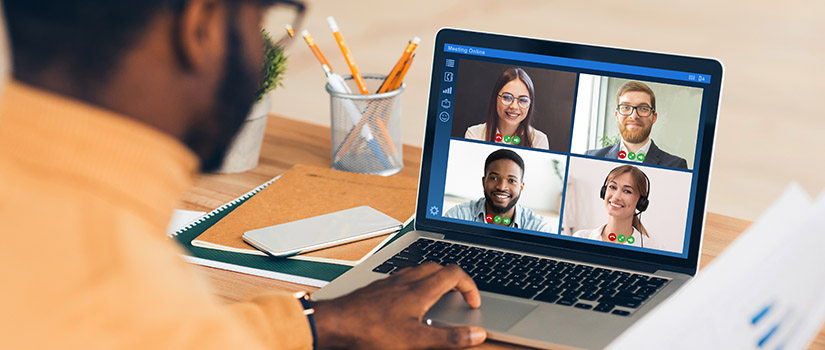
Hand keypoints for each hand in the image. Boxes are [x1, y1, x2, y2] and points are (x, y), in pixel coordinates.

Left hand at [311, 263, 486, 348]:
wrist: (337, 323)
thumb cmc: (372, 331)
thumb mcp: (417, 340)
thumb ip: (449, 338)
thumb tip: (476, 334)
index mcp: (421, 290)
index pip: (455, 274)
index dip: (470, 287)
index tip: (474, 303)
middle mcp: (407, 280)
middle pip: (439, 267)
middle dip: (455, 279)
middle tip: (460, 295)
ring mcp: (391, 281)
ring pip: (420, 269)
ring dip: (435, 278)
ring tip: (439, 295)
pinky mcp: (378, 287)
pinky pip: (403, 276)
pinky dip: (415, 283)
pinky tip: (409, 299)